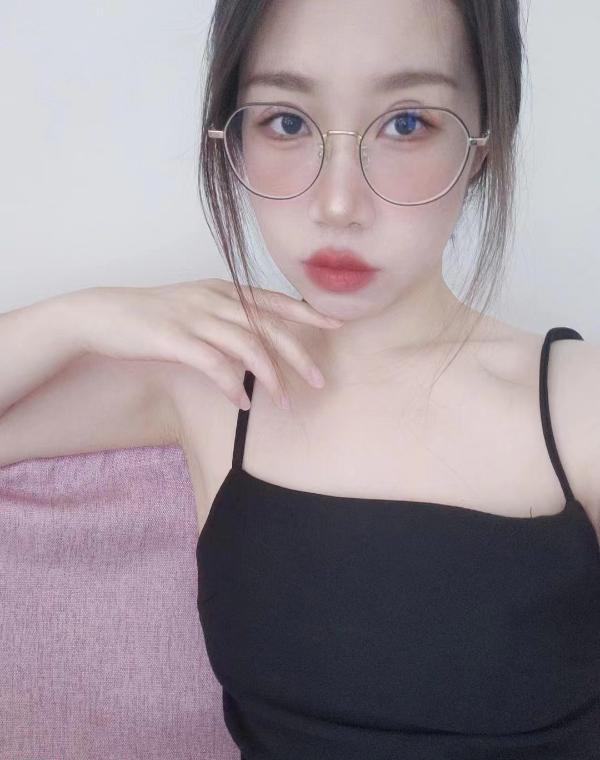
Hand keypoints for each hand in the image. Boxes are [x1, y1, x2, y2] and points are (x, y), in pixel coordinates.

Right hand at [67, 278, 343, 409]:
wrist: (104, 315)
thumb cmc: (154, 317)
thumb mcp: (196, 309)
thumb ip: (227, 323)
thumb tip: (257, 349)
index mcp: (223, 290)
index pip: (274, 301)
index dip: (306, 313)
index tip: (335, 325)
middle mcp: (214, 299)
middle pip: (268, 326)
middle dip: (298, 354)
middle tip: (318, 380)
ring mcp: (195, 317)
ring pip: (247, 346)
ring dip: (269, 377)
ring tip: (283, 401)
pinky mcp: (174, 338)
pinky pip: (214, 364)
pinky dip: (232, 385)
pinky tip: (241, 402)